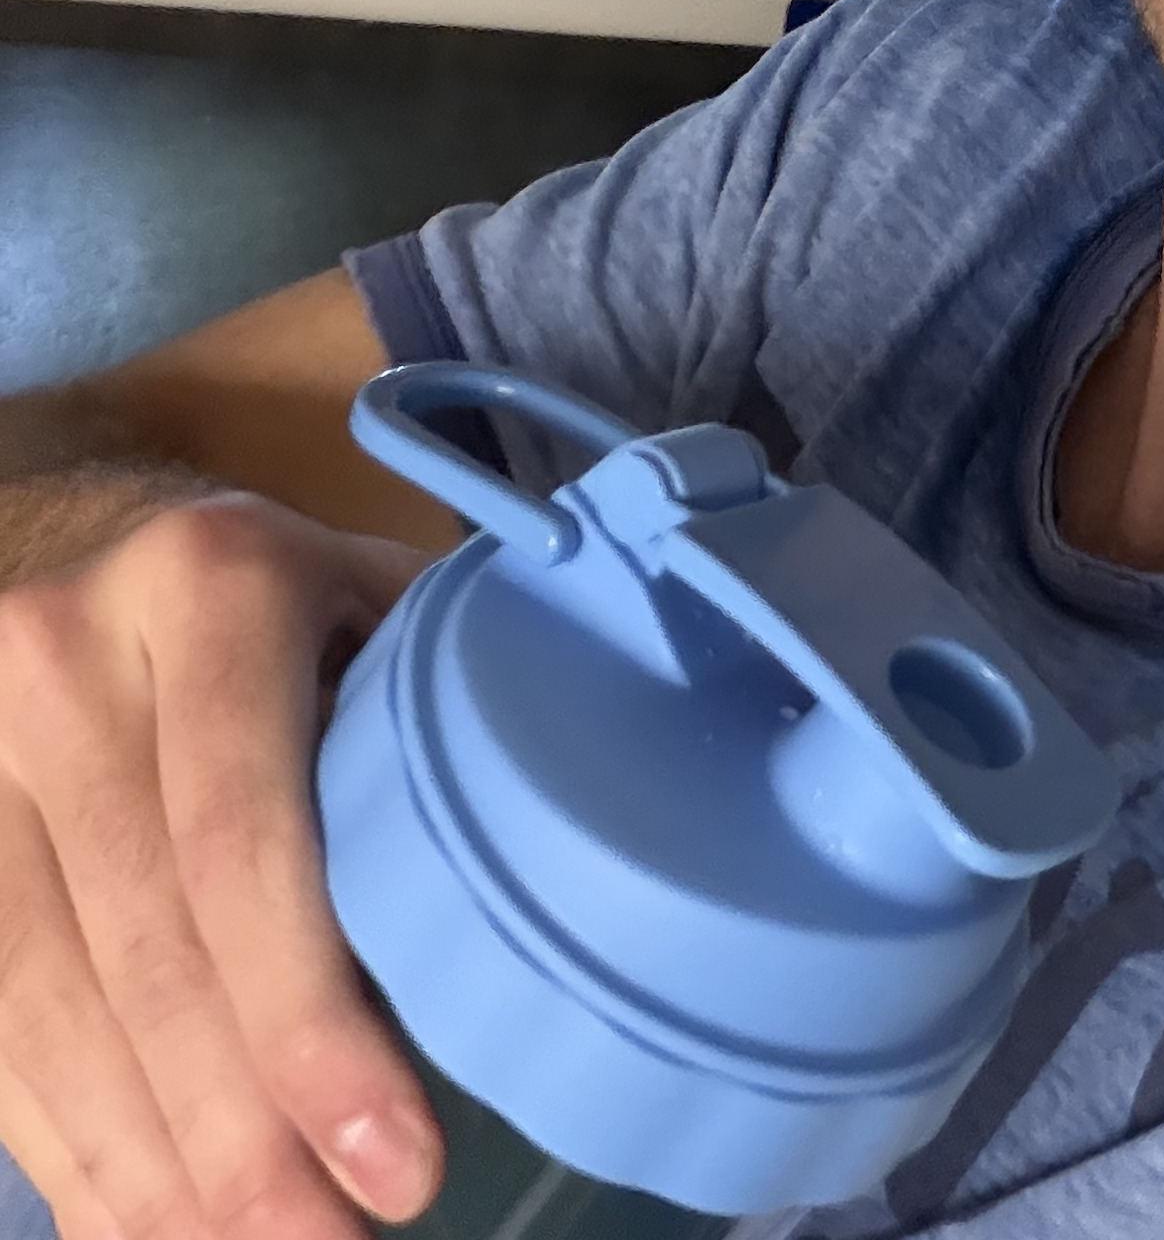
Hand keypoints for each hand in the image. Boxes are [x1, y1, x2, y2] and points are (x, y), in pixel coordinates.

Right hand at [0, 495, 439, 1239]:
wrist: (105, 543)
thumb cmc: (296, 605)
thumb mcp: (379, 606)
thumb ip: (442, 725)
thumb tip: (562, 911)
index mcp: (212, 584)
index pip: (246, 842)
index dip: (312, 1026)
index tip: (400, 1168)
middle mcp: (67, 653)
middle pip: (151, 950)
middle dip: (242, 1140)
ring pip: (47, 1008)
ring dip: (151, 1170)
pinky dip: (66, 1140)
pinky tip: (139, 1223)